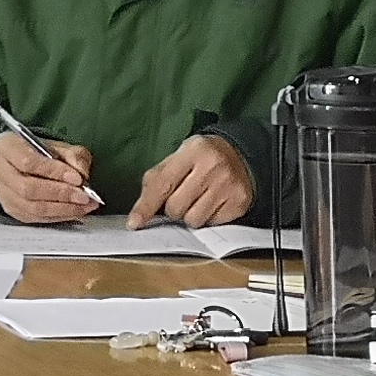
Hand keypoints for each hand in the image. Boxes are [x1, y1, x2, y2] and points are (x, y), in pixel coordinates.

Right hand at [0, 133, 100, 222]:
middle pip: (28, 188)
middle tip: (83, 196)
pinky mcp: (11, 210)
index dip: (54, 171)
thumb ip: (72, 155)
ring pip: (32, 207)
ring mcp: (3, 193)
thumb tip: (81, 173)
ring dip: (63, 208)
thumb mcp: (58, 145)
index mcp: (6, 146)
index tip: (77, 178)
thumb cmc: (38, 152)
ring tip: (84, 205)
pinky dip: (59, 216)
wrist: (21, 162)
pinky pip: (36, 218)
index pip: (28, 161)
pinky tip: (74, 211)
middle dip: (60, 194)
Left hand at [129, 133, 256, 228]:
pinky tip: (212, 203)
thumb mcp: (179, 158)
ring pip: (193, 221)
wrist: (241, 155)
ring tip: (197, 200)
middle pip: (176, 208)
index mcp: (193, 151)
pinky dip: (208, 218)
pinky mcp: (239, 202)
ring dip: (190, 216)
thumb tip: (140, 212)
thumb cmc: (202, 158)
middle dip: (173, 209)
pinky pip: (212, 225)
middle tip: (182, 197)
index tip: (134, 223)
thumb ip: (157, 180)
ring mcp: (228, 186)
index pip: (163, 183)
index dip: (146, 206)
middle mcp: (212, 167)